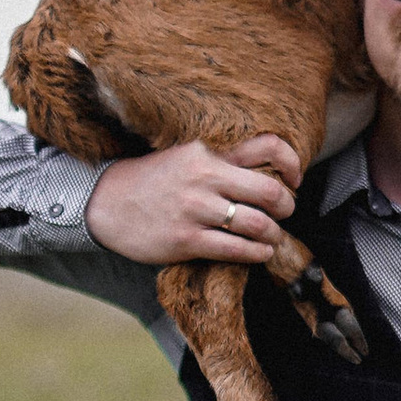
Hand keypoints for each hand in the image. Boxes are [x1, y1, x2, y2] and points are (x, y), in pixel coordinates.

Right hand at [85, 134, 302, 268]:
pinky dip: (257, 253)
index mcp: (208, 152)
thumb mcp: (185, 156)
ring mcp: (195, 210)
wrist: (106, 202)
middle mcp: (204, 178)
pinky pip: (237, 250)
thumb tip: (267, 172)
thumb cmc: (151, 181)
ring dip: (274, 234)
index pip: (267, 147)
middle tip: (285, 212)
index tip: (295, 179)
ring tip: (272, 237)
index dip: (293, 164)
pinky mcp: (186, 240)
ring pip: (258, 224)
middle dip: (287, 206)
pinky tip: (259, 253)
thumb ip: (222, 160)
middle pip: (270, 192)